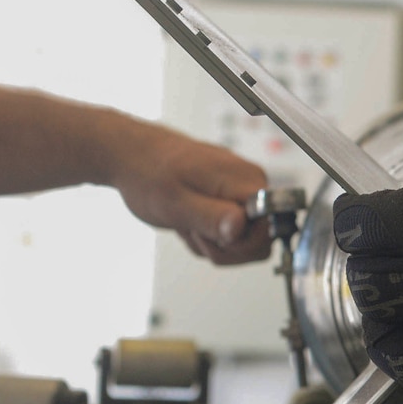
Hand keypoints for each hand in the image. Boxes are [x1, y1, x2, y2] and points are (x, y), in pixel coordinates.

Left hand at [112, 122, 271, 264]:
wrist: (132, 155)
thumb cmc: (148, 173)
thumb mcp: (176, 203)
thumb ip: (212, 217)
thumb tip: (241, 227)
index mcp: (246, 180)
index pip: (269, 230)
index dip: (241, 243)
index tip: (213, 235)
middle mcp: (251, 182)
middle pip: (259, 241)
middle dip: (224, 248)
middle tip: (195, 229)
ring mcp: (241, 190)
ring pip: (242, 240)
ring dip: (211, 242)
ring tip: (187, 222)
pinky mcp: (230, 197)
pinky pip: (230, 232)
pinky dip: (207, 234)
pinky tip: (189, 220)